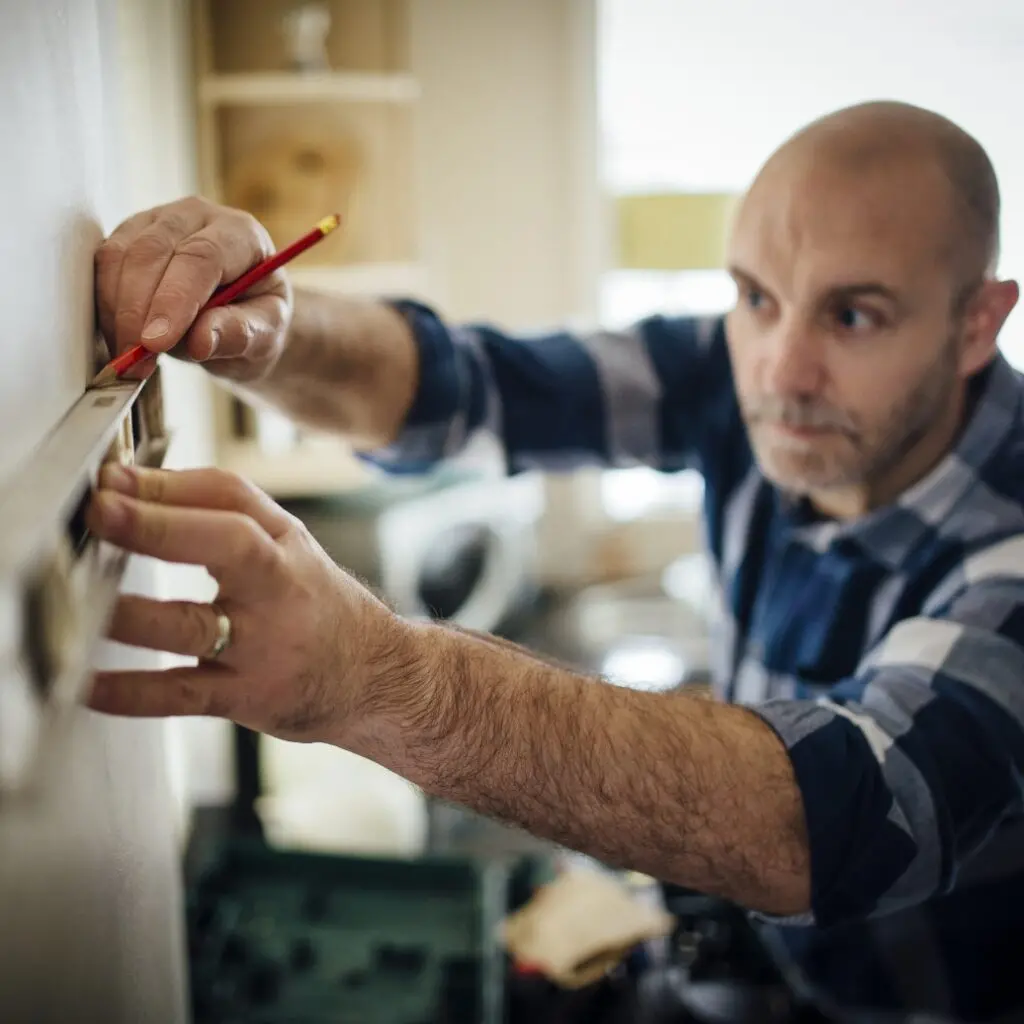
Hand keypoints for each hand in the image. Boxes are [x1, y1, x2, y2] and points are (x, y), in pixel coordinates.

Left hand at [85, 464, 409, 742]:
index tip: (112, 478)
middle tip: (103, 510)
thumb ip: (222, 511)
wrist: (376, 675)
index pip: (232, 499)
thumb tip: (132, 485)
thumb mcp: (289, 546)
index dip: (170, 485)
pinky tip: (88, 684)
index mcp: (283, 546)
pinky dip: (132, 692)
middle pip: (227, 547)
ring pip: (194, 626)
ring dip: (134, 612)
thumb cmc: (316, 603)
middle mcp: (278, 590)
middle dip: (160, 527)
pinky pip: (183, 694)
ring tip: (82, 598)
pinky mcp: (247, 697)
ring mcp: (264, 646)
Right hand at [95, 196, 292, 381]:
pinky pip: (103, 265)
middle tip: (136, 359)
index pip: (202, 256)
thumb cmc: (258, 322)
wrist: (241, 315)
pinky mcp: (128, 236)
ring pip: (120, 255)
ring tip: (130, 356)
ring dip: (117, 310)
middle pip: (153, 251)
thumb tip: (200, 341)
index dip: (175, 299)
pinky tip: (119, 338)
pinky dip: (106, 305)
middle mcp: (196, 216)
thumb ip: (241, 334)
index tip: (157, 342)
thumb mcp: (266, 335)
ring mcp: (157, 221)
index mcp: (241, 233)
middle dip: (138, 309)